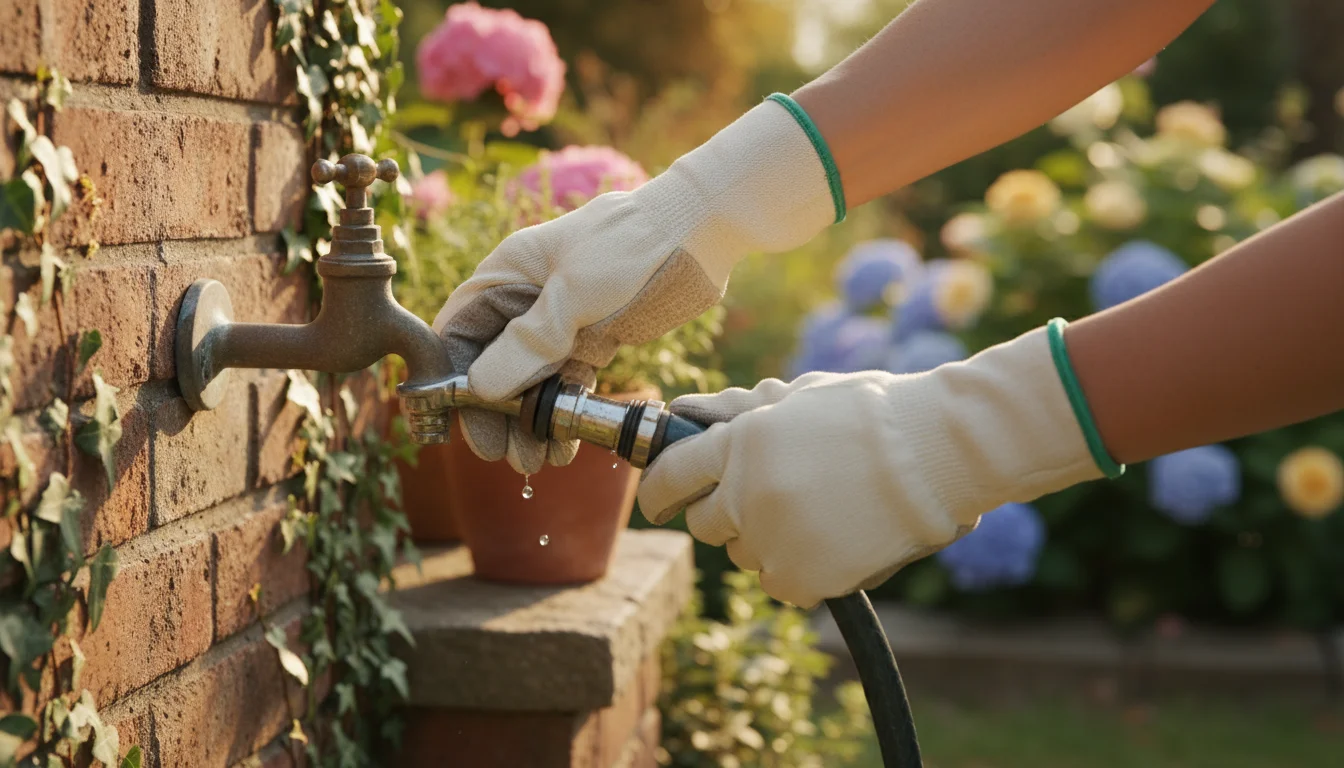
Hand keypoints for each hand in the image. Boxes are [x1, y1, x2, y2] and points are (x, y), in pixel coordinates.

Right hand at [433, 97, 836, 473]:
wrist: (700, 231)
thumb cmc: (632, 246)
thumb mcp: (576, 293)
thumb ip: (529, 341)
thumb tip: (481, 387)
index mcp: (509, 272)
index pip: (461, 331)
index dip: (455, 380)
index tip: (463, 425)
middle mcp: (527, 297)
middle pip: (493, 363)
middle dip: (496, 413)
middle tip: (505, 455)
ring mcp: (561, 319)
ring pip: (530, 379)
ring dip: (529, 420)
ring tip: (536, 461)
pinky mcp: (594, 336)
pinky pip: (566, 381)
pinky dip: (561, 411)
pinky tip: (564, 443)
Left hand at [636, 327, 1104, 607]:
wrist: (940, 453)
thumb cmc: (874, 414)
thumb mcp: (800, 397)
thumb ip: (737, 412)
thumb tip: (683, 412)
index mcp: (739, 443)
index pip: (670, 476)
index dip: (659, 490)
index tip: (659, 501)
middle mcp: (746, 495)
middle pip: (703, 524)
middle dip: (723, 513)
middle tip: (762, 499)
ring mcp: (774, 541)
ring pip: (743, 555)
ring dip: (764, 539)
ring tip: (816, 511)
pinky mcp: (803, 580)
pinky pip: (779, 582)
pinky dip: (797, 568)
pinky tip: (831, 539)